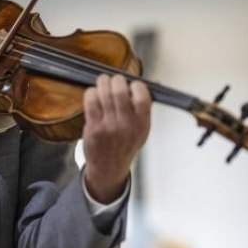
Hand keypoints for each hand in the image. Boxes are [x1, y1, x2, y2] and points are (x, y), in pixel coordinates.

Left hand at [81, 74, 151, 202]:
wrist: (109, 167)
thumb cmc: (125, 145)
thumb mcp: (142, 128)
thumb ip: (147, 105)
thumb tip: (157, 82)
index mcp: (142, 124)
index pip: (142, 96)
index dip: (136, 85)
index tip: (131, 84)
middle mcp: (126, 125)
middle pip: (120, 91)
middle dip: (116, 80)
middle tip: (114, 80)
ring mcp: (109, 126)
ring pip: (104, 94)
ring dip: (102, 83)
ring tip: (103, 82)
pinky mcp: (93, 127)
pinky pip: (91, 102)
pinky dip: (91, 93)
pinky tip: (93, 93)